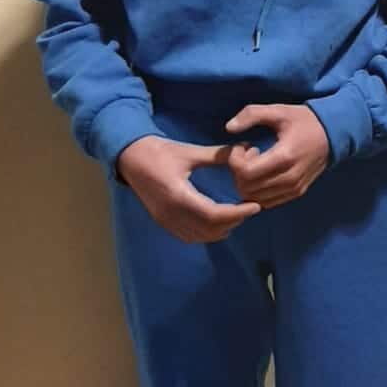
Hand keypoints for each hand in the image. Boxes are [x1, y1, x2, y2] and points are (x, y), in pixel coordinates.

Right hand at [116, 135, 259, 243]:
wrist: (131, 158)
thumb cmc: (161, 152)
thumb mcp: (190, 151)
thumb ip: (218, 155)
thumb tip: (247, 150)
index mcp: (178, 195)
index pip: (213, 214)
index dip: (237, 213)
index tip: (255, 206)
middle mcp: (171, 213)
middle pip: (208, 229)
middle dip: (233, 221)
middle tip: (250, 208)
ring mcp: (165, 220)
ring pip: (199, 236)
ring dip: (221, 229)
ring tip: (238, 214)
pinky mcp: (163, 221)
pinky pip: (189, 235)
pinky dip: (207, 233)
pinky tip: (219, 222)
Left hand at [225, 104, 329, 208]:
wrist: (333, 133)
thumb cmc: (304, 120)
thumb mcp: (279, 110)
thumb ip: (252, 114)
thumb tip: (228, 127)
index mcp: (284, 156)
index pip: (245, 173)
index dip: (235, 160)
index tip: (244, 145)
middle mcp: (289, 178)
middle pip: (247, 188)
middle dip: (239, 171)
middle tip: (249, 153)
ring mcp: (294, 188)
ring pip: (255, 198)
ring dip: (249, 182)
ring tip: (257, 163)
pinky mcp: (297, 193)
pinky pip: (267, 202)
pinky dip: (258, 191)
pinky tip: (264, 173)